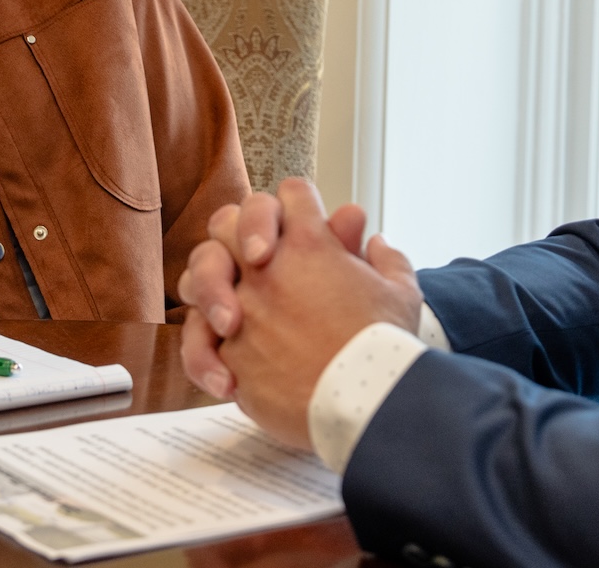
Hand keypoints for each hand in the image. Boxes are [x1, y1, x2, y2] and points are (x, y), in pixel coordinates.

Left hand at [189, 178, 421, 449]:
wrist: (366, 403)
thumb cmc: (385, 346)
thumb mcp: (401, 292)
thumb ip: (387, 260)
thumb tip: (375, 244)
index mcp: (311, 243)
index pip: (292, 194)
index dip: (300, 205)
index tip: (309, 226)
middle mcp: (268, 268)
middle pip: (230, 220)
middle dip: (240, 234)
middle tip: (257, 257)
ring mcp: (242, 308)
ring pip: (199, 272)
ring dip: (209, 284)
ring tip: (229, 308)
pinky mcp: (228, 352)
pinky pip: (197, 339)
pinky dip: (205, 351)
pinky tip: (226, 369)